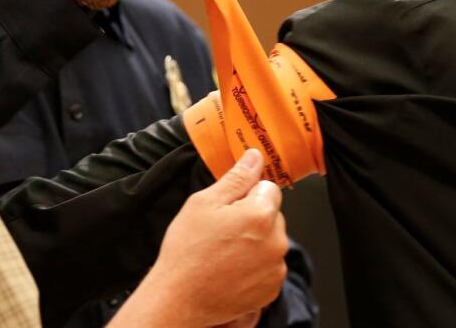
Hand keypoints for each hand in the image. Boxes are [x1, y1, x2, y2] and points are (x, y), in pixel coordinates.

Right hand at [110, 149, 286, 326]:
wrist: (179, 298)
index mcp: (261, 215)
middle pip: (271, 215)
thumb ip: (236, 178)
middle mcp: (276, 242)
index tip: (228, 206)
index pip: (269, 188)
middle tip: (221, 230)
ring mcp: (275, 268)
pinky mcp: (271, 289)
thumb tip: (255, 157)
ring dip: (254, 241)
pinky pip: (268, 266)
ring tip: (223, 251)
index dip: (247, 193)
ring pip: (270, 241)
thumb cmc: (187, 250)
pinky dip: (254, 265)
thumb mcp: (204, 203)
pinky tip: (230, 268)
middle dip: (252, 217)